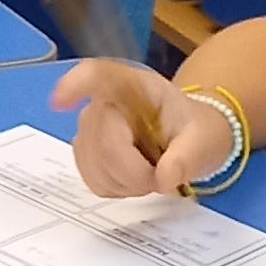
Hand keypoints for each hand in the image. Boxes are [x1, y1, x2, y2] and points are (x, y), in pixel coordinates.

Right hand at [52, 58, 239, 198]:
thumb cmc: (196, 131)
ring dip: (127, 182)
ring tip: (152, 173)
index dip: (75, 86)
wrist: (193, 140)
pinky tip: (135, 179)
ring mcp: (91, 128)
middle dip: (134, 171)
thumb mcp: (206, 140)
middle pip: (102, 143)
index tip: (59, 102)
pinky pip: (93, 180)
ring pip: (94, 166)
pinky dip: (118, 189)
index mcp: (136, 87)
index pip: (98, 76)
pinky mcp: (87, 153)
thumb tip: (165, 179)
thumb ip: (189, 157)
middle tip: (163, 174)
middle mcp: (106, 102)